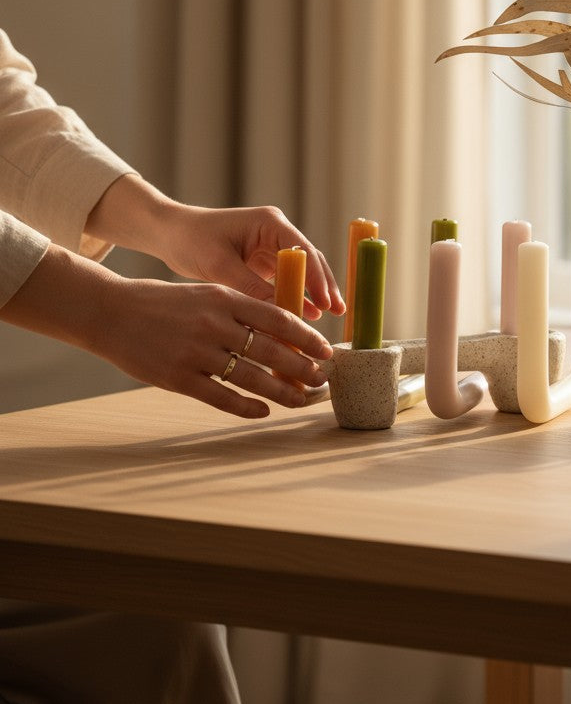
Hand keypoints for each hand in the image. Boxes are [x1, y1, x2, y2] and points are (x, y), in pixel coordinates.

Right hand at [2, 245, 333, 418]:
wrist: (110, 311)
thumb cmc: (163, 302)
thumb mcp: (207, 293)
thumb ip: (241, 309)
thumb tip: (283, 329)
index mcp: (224, 298)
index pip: (278, 318)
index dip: (307, 337)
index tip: (327, 350)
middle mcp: (214, 324)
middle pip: (271, 350)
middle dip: (303, 368)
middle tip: (323, 379)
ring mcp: (196, 352)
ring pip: (251, 377)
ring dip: (282, 391)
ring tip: (302, 399)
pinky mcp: (177, 378)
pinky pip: (221, 397)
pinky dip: (246, 407)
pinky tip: (264, 411)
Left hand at [155, 204, 344, 319]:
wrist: (170, 233)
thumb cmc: (191, 240)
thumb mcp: (220, 266)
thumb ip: (252, 288)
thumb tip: (281, 313)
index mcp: (270, 223)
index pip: (303, 251)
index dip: (316, 278)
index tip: (325, 302)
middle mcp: (277, 231)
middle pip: (310, 260)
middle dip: (324, 285)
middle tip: (338, 311)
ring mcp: (273, 245)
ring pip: (302, 270)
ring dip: (314, 292)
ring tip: (327, 317)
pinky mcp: (265, 260)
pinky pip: (286, 278)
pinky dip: (295, 295)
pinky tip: (304, 315)